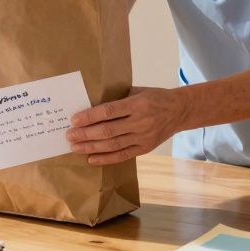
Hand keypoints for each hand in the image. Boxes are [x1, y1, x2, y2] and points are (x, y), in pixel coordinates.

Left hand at [66, 86, 188, 164]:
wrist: (180, 111)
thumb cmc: (155, 97)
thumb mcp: (138, 91)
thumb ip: (118, 98)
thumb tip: (92, 102)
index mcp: (137, 104)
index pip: (109, 111)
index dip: (90, 116)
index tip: (74, 120)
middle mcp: (140, 122)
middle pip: (108, 131)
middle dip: (86, 134)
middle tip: (69, 135)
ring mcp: (143, 137)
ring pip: (113, 145)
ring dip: (92, 147)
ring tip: (76, 147)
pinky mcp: (145, 148)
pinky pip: (123, 155)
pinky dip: (106, 159)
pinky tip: (91, 159)